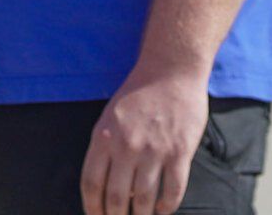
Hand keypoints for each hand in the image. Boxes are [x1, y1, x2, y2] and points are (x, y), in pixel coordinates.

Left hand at [80, 63, 208, 214]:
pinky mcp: (180, 152)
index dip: (92, 207)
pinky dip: (166, 207)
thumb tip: (109, 188)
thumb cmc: (138, 93)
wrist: (171, 70)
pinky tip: (162, 209)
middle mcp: (126, 145)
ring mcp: (154, 150)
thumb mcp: (111, 116)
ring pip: (143, 199)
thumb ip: (106, 148)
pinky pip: (172, 190)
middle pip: (115, 196)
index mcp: (104, 136)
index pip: (91, 183)